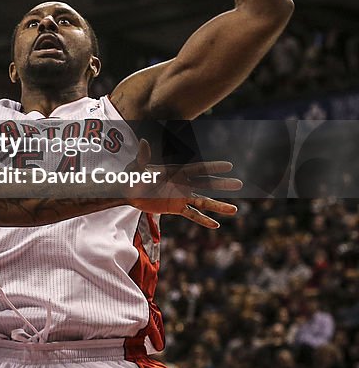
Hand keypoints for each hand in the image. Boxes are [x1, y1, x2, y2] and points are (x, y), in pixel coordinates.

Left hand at [123, 139, 240, 228]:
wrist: (128, 193)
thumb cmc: (132, 176)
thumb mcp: (137, 167)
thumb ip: (143, 157)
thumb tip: (143, 142)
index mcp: (177, 171)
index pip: (199, 169)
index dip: (213, 167)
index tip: (229, 166)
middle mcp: (183, 183)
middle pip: (206, 184)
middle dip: (222, 184)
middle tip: (239, 184)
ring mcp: (181, 196)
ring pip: (203, 202)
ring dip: (218, 206)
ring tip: (234, 210)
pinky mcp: (176, 208)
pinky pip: (192, 215)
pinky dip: (203, 220)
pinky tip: (216, 225)